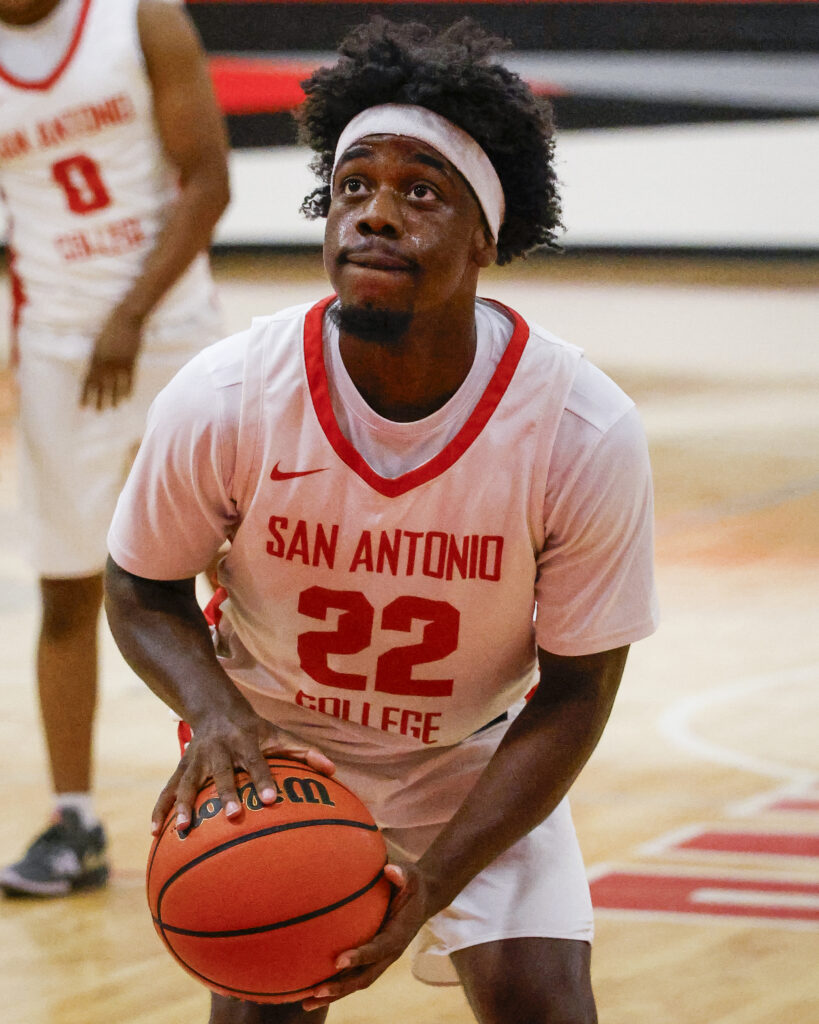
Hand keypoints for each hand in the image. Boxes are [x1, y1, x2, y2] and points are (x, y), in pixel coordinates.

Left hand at [81, 308, 141, 409]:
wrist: (126, 317)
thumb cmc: (111, 327)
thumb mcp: (99, 342)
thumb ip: (97, 357)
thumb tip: (94, 371)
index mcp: (94, 357)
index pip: (87, 381)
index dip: (85, 395)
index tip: (83, 407)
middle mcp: (105, 362)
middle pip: (100, 386)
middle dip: (98, 400)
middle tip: (98, 412)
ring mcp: (118, 362)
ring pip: (114, 385)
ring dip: (113, 398)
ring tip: (113, 409)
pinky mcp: (131, 361)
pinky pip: (128, 379)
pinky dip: (127, 390)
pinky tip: (126, 399)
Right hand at [150, 708, 335, 834]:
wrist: (216, 708)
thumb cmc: (255, 730)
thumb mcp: (279, 735)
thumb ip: (305, 752)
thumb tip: (333, 770)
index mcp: (245, 742)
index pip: (257, 762)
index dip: (264, 780)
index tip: (272, 801)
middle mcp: (219, 750)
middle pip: (221, 773)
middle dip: (225, 794)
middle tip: (233, 816)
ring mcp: (197, 760)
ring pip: (188, 782)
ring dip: (184, 805)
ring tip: (182, 829)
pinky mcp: (181, 768)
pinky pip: (168, 789)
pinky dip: (161, 809)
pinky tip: (154, 832)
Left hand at [301, 862, 432, 1010]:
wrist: (422, 899)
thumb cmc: (412, 884)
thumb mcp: (411, 876)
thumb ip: (402, 874)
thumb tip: (390, 870)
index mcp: (399, 935)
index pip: (379, 949)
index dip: (360, 956)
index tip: (338, 960)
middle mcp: (389, 953)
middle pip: (365, 977)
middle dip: (341, 987)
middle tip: (316, 991)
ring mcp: (380, 960)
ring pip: (356, 983)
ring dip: (333, 994)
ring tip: (306, 1003)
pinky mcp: (372, 959)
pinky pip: (352, 976)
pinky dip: (334, 985)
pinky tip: (309, 990)